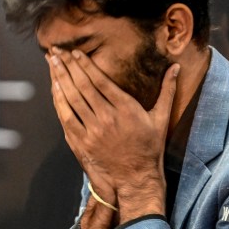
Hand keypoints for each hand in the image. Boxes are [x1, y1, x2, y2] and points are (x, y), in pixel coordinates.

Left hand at [47, 48, 178, 222]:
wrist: (135, 178)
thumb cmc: (149, 148)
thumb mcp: (161, 118)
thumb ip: (167, 91)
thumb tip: (176, 68)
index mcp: (126, 109)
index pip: (101, 81)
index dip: (86, 65)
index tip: (75, 52)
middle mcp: (107, 118)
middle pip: (83, 86)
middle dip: (68, 65)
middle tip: (57, 50)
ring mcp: (92, 131)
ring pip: (72, 98)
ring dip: (60, 78)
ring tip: (51, 62)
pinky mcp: (81, 142)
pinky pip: (66, 116)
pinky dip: (59, 100)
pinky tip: (54, 86)